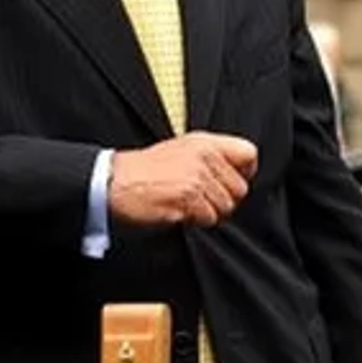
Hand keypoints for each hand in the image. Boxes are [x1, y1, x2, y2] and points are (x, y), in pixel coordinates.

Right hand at [109, 132, 257, 227]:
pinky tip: (177, 211)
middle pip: (240, 188)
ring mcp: (196, 176)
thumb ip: (211, 157)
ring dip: (207, 213)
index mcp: (205, 142)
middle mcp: (204, 156)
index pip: (248, 153)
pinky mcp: (187, 196)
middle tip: (203, 201)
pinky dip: (194, 221)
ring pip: (225, 207)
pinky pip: (207, 218)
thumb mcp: (182, 149)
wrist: (113, 181)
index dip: (245, 172)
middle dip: (224, 201)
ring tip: (186, 205)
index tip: (232, 183)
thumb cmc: (144, 169)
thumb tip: (238, 174)